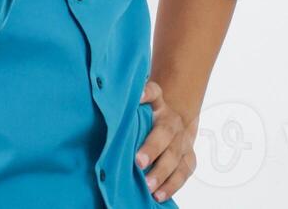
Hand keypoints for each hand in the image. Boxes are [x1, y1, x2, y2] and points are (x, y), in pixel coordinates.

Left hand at [135, 78, 197, 202]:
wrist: (175, 125)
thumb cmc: (148, 120)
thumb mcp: (139, 111)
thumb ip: (125, 112)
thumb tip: (97, 114)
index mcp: (158, 105)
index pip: (154, 92)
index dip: (147, 93)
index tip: (138, 96)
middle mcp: (171, 121)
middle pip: (165, 132)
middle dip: (153, 148)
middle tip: (139, 162)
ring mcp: (182, 140)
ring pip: (176, 156)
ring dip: (162, 173)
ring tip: (148, 186)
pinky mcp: (189, 157)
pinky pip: (184, 172)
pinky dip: (172, 185)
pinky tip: (159, 195)